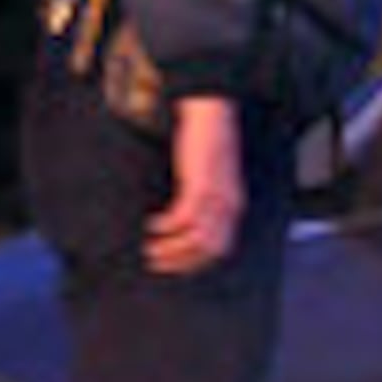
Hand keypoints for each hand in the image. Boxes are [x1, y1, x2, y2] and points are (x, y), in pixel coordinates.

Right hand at [146, 97, 244, 274]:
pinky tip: (151, 225)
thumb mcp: (209, 179)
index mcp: (233, 207)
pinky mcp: (201, 186)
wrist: (211, 115)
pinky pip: (183, 218)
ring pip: (195, 240)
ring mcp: (217, 198)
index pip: (219, 250)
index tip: (171, 266)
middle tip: (154, 261)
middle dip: (179, 261)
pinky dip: (165, 227)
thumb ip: (203, 200)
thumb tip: (184, 224)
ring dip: (169, 248)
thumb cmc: (207, 145)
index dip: (194, 264)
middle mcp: (229, 206)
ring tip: (149, 247)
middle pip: (208, 251)